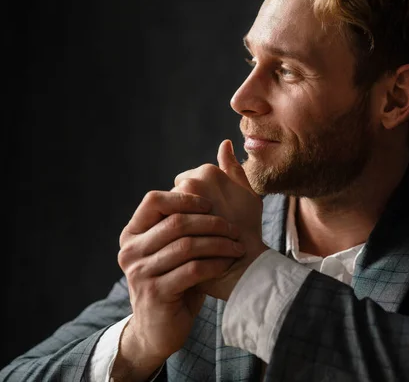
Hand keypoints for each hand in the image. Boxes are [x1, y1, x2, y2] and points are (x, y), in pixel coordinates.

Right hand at [116, 190, 244, 365]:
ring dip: (219, 243)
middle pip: (176, 223)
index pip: (153, 201)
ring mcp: (139, 273)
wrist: (159, 330)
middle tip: (234, 229)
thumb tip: (203, 185)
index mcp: (131, 234)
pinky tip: (228, 263)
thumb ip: (180, 224)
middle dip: (211, 223)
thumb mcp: (172, 251)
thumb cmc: (173, 282)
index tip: (210, 204)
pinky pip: (193, 270)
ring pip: (187, 246)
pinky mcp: (155, 293)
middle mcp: (130, 251)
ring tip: (237, 246)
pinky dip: (215, 263)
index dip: (184, 197)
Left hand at [173, 139, 267, 300]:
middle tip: (200, 230)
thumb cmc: (248, 229)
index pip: (189, 182)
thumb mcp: (247, 194)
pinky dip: (168, 236)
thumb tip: (225, 143)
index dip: (197, 204)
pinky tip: (183, 247)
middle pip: (176, 195)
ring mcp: (178, 202)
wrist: (244, 264)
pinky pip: (160, 226)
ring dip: (175, 223)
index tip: (209, 218)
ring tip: (193, 240)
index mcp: (208, 171)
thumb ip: (233, 169)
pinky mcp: (168, 224)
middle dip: (184, 212)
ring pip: (168, 210)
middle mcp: (190, 181)